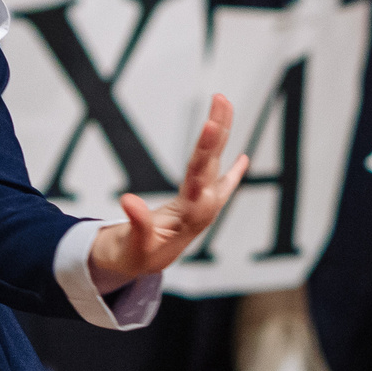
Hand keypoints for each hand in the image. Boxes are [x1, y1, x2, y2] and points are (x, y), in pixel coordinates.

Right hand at [87, 94, 247, 283]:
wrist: (143, 270)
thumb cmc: (136, 257)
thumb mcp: (133, 245)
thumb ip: (136, 224)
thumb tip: (127, 200)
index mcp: (190, 216)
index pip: (199, 177)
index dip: (206, 151)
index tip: (211, 126)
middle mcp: (201, 206)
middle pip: (210, 163)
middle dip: (216, 132)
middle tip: (220, 100)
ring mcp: (201, 204)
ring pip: (213, 164)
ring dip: (219, 135)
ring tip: (223, 104)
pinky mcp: (196, 203)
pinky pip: (218, 183)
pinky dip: (232, 171)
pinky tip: (244, 158)